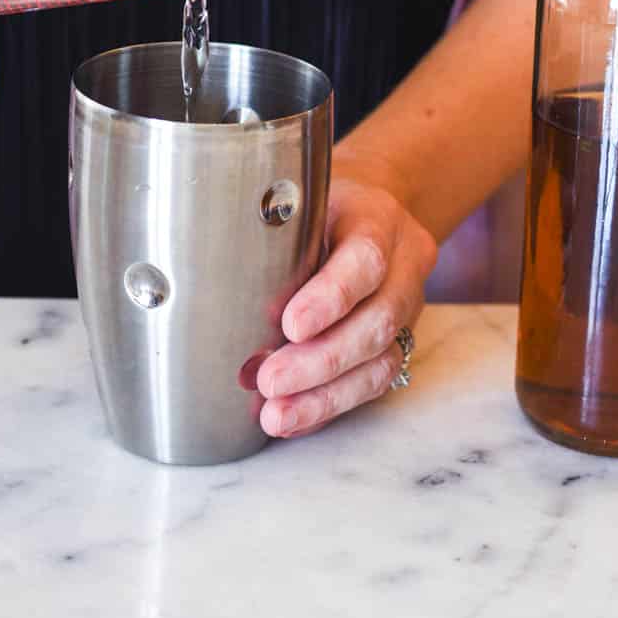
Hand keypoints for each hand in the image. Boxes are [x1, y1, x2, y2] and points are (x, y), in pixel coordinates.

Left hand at [255, 177, 436, 437]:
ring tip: (277, 416)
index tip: (290, 326)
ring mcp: (406, 309)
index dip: (331, 298)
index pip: (365, 260)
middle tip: (268, 381)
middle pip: (376, 322)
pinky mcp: (398, 343)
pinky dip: (330, 405)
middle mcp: (403, 267)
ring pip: (380, 363)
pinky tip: (294, 418)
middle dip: (321, 360)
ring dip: (325, 396)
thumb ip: (273, 233)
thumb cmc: (319, 208)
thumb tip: (212, 281)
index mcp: (377, 220)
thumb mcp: (299, 200)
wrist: (369, 213)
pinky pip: (373, 384)